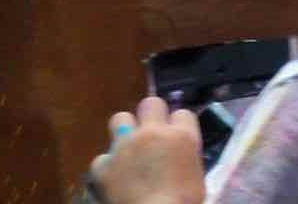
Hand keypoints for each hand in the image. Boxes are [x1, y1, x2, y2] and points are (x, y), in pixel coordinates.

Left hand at [88, 102, 212, 203]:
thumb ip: (184, 156)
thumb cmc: (183, 201)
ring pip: (119, 118)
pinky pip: (102, 158)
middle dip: (151, 116)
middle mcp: (153, 133)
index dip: (178, 125)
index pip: (182, 113)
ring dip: (124, 131)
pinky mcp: (105, 165)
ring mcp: (126, 146)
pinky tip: (114, 178)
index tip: (176, 137)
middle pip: (150, 104)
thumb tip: (175, 156)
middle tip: (151, 135)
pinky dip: (108, 166)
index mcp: (182, 136)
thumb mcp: (195, 174)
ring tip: (127, 148)